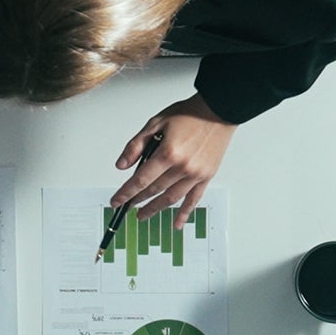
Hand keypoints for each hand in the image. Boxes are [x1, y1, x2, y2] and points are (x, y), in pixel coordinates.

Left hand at [110, 94, 237, 227]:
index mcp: (168, 153)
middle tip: (127, 207)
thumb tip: (122, 165)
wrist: (218, 110)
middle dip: (137, 200)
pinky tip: (177, 224)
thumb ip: (136, 145)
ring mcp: (196, 174)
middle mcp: (182, 167)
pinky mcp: (206, 176)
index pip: (140, 180)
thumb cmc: (189, 114)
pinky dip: (184, 213)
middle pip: (154, 190)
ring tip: (143, 215)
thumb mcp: (156, 123)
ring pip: (171, 198)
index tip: (116, 201)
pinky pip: (194, 199)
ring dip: (155, 209)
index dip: (126, 193)